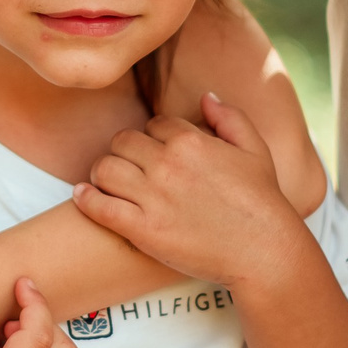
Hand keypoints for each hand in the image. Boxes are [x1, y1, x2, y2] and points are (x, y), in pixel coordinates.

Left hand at [73, 93, 308, 288]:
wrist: (264, 251)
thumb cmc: (263, 202)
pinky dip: (86, 199)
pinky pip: (99, 206)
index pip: (153, 125)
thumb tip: (207, 96)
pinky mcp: (143, 230)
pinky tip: (83, 195)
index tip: (157, 153)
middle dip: (124, 151)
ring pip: (105, 168)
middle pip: (123, 142)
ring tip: (107, 181)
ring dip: (103, 172)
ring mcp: (153, 198)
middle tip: (129, 166)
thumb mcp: (255, 150)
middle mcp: (168, 164)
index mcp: (192, 140)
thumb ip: (230, 118)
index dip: (154, 137)